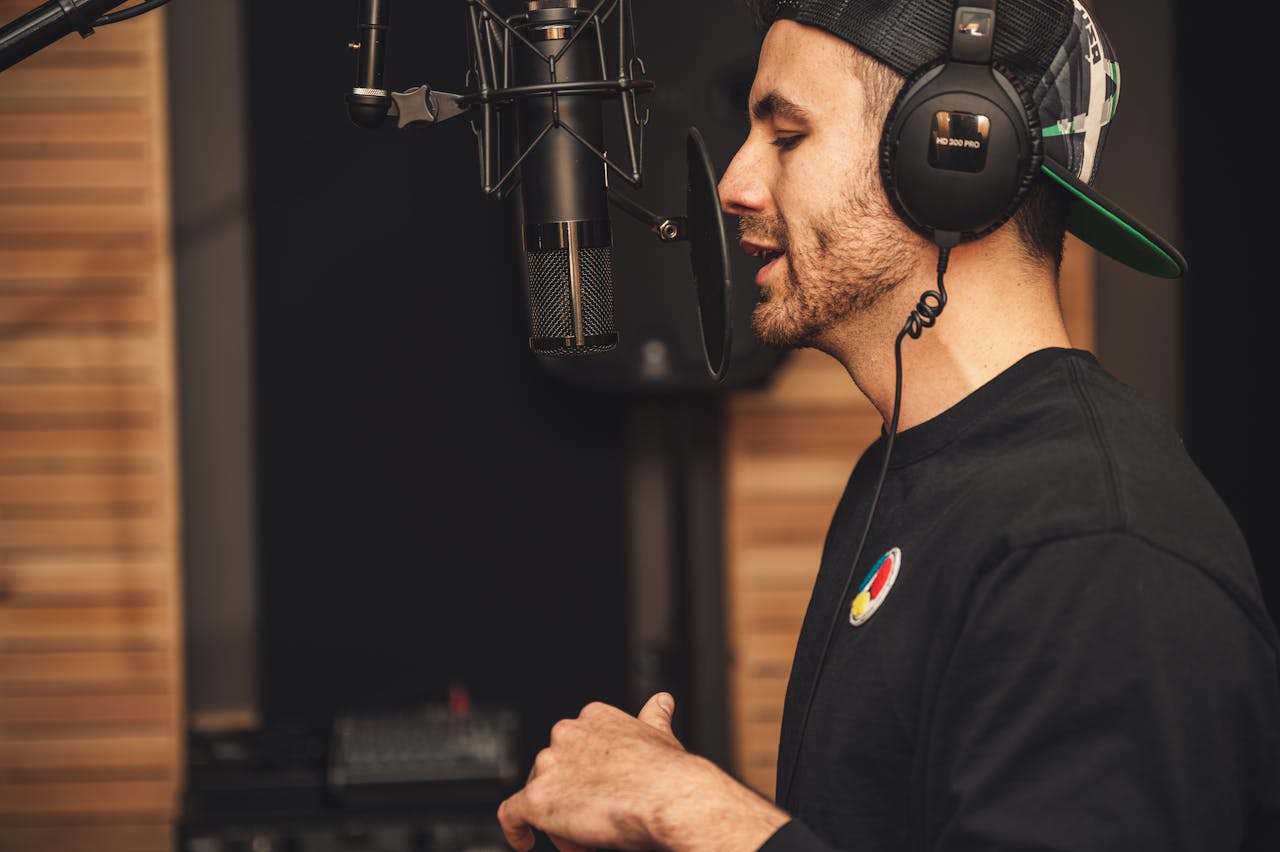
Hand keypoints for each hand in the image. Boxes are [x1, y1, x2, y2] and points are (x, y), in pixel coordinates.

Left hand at [496, 692, 693, 851]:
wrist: (672, 799)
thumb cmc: (670, 775)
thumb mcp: (661, 736)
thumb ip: (654, 717)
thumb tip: (662, 701)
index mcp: (594, 717)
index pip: (574, 747)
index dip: (584, 776)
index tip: (598, 794)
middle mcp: (567, 733)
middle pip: (554, 772)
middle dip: (571, 798)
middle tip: (595, 822)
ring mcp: (550, 763)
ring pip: (539, 795)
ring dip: (559, 819)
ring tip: (589, 837)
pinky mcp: (538, 798)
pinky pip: (512, 814)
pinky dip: (516, 830)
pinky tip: (525, 841)